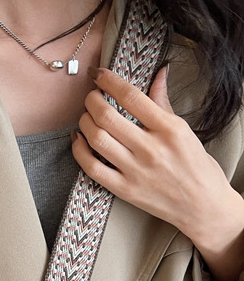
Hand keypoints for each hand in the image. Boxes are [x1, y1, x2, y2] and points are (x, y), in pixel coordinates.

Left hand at [72, 65, 243, 280]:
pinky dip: (79, 150)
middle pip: (107, 117)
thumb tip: (158, 74)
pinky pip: (92, 167)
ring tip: (85, 116)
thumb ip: (163, 103)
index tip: (100, 75)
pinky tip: (78, 140)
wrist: (202, 207)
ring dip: (84, 122)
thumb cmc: (197, 168)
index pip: (132, 97)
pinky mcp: (123, 189)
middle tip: (90, 96)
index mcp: (169, 129)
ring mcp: (135, 171)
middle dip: (92, 101)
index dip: (110, 82)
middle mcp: (150, 149)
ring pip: (96, 139)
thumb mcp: (185, 131)